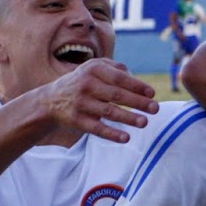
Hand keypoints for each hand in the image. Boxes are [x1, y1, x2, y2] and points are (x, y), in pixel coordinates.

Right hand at [32, 58, 158, 142]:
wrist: (50, 101)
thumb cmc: (82, 82)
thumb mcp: (94, 68)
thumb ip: (116, 69)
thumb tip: (138, 81)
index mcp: (93, 69)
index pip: (120, 78)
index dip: (137, 86)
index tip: (152, 94)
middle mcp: (86, 84)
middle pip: (117, 94)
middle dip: (138, 102)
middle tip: (155, 108)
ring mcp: (80, 103)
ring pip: (108, 111)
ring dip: (128, 118)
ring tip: (144, 122)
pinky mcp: (76, 120)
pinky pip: (96, 128)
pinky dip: (111, 134)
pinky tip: (126, 138)